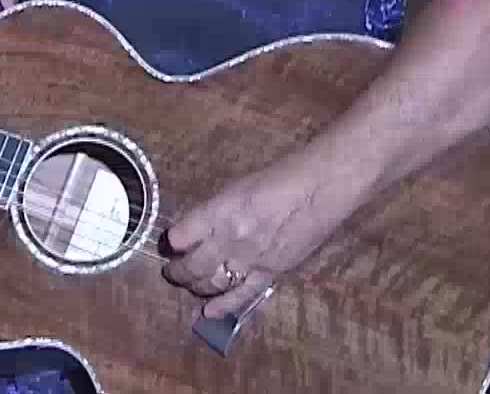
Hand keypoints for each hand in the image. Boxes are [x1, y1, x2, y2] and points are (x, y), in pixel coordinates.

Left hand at [161, 150, 363, 319]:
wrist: (319, 189)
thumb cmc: (279, 178)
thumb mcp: (236, 187)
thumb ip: (215, 211)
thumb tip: (197, 230)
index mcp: (219, 212)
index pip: (181, 236)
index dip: (171, 242)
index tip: (169, 244)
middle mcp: (230, 239)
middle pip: (192, 266)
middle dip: (176, 271)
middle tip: (171, 270)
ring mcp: (250, 260)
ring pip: (211, 284)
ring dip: (195, 286)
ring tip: (188, 283)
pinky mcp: (269, 274)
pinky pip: (241, 296)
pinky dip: (222, 306)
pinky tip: (208, 311)